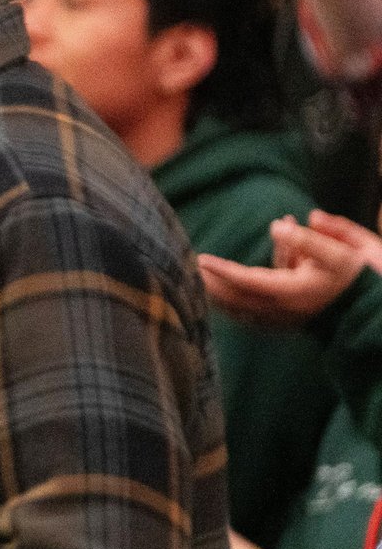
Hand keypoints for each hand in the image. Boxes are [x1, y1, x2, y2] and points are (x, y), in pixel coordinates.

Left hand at [199, 212, 370, 327]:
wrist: (373, 310)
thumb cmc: (358, 276)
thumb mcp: (342, 252)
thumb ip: (309, 239)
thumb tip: (277, 225)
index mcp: (293, 292)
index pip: (247, 280)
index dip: (222, 270)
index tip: (201, 258)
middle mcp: (282, 310)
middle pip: (234, 298)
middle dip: (209, 283)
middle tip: (184, 269)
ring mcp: (281, 320)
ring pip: (237, 309)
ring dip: (215, 295)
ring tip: (191, 281)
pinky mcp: (282, 324)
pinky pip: (247, 315)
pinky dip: (229, 305)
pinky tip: (214, 297)